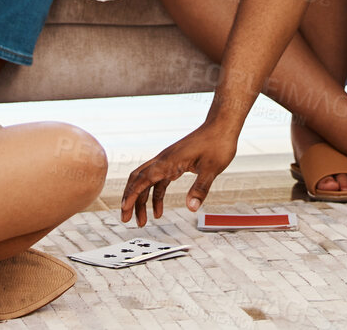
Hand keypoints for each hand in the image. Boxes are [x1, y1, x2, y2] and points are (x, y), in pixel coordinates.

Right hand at [120, 121, 237, 225]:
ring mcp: (168, 161)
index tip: (124, 210)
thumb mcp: (211, 169)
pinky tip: (159, 210)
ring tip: (142, 220)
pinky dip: (155, 196)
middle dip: (130, 200)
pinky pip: (158, 181)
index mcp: (169, 161)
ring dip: (142, 201)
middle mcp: (164, 160)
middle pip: (138, 180)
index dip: (132, 195)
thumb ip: (200, 188)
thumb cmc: (217, 144)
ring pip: (147, 182)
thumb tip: (192, 208)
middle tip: (125, 219)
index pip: (143, 179)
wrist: (221, 126)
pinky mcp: (174, 163)